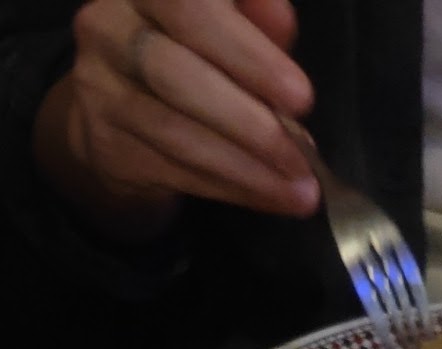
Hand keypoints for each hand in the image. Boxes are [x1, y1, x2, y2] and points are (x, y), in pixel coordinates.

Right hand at [42, 0, 318, 226]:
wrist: (118, 104)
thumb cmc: (189, 51)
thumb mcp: (225, 22)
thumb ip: (252, 14)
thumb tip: (282, 19)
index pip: (189, 7)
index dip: (246, 53)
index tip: (301, 96)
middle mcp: (108, 28)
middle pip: (175, 74)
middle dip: (248, 121)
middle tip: (302, 154)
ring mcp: (100, 88)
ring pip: (176, 133)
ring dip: (246, 167)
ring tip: (298, 188)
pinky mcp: (106, 144)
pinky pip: (174, 171)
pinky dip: (230, 188)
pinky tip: (269, 197)